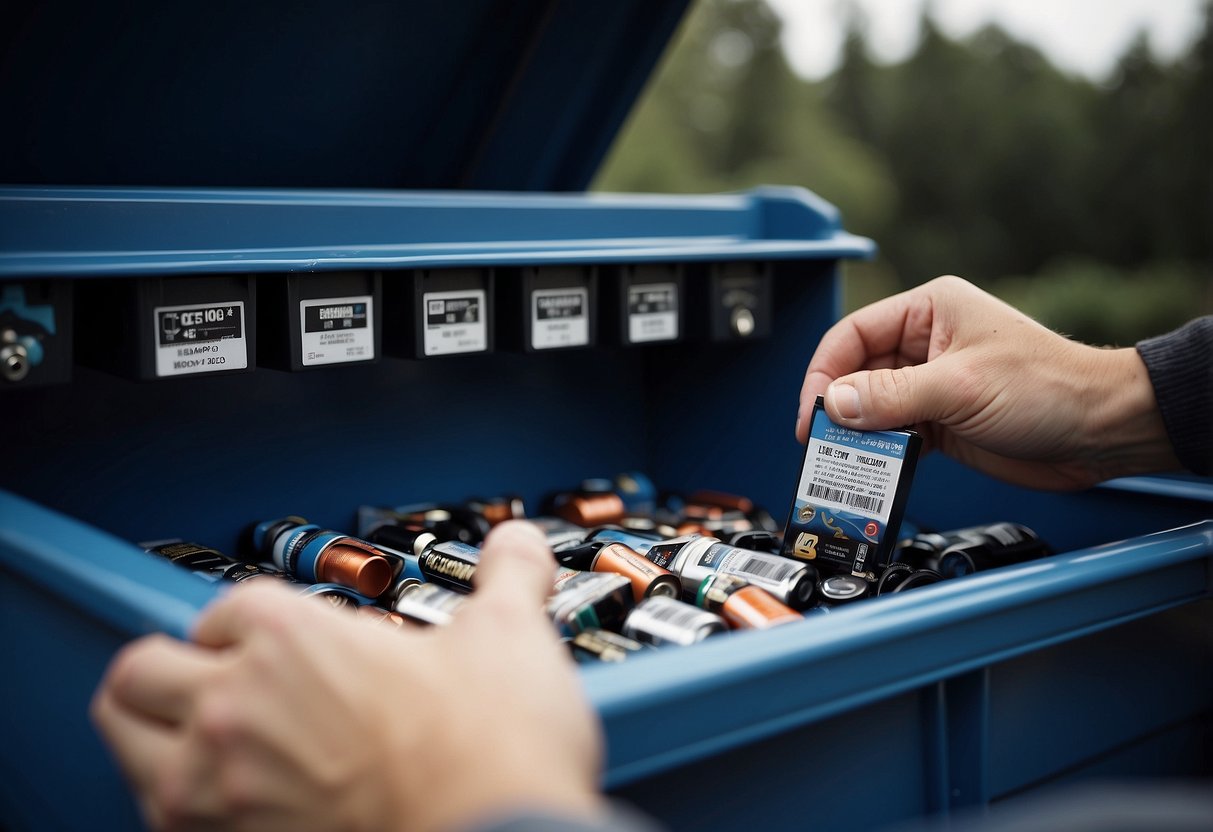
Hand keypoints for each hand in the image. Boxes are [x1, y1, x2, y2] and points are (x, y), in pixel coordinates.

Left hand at [91, 521, 604, 831]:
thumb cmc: (492, 751)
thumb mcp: (511, 636)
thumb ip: (509, 574)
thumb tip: (517, 545)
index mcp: (294, 638)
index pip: (228, 605)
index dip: (252, 617)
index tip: (276, 636)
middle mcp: (237, 708)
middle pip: (142, 669)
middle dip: (175, 666)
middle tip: (215, 677)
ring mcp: (220, 789)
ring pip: (128, 743)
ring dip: (157, 732)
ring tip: (200, 734)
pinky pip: (159, 818)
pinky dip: (183, 803)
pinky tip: (231, 797)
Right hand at [796, 275, 1179, 489]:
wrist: (1103, 431)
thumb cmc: (1051, 387)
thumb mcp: (960, 387)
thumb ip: (892, 395)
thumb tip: (835, 403)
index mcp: (929, 310)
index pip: (854, 335)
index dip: (825, 372)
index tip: (812, 411)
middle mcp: (925, 343)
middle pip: (856, 373)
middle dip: (838, 408)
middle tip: (820, 442)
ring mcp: (932, 384)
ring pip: (873, 408)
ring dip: (858, 435)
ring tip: (844, 460)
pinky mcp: (941, 421)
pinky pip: (895, 435)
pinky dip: (882, 453)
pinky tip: (876, 468)